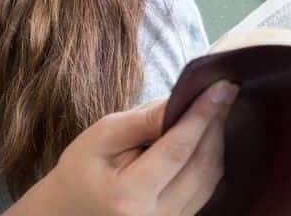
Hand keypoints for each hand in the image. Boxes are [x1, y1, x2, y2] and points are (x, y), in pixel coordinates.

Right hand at [11, 80, 237, 215]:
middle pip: (201, 166)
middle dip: (216, 125)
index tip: (223, 86)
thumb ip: (144, 121)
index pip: (178, 150)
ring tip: (217, 110)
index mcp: (128, 198)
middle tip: (224, 92)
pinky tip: (209, 137)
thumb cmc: (80, 171)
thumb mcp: (102, 137)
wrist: (66, 214)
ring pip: (210, 179)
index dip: (203, 115)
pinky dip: (211, 160)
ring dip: (217, 142)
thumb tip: (185, 100)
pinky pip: (205, 191)